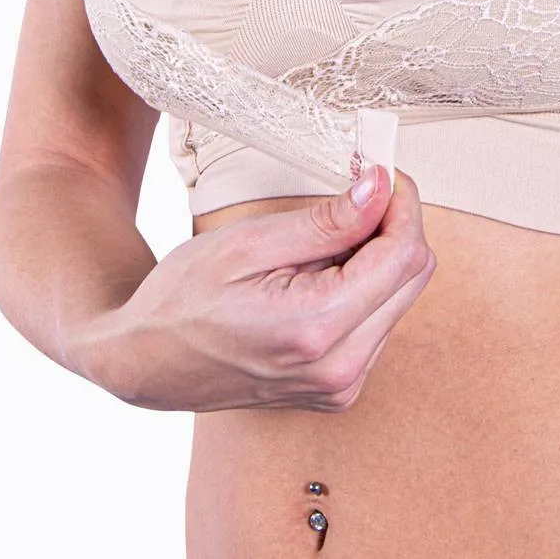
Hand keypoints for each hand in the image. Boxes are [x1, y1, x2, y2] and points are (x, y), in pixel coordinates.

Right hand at [77, 166, 435, 412]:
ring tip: (322, 239)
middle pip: (413, 277)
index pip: (402, 256)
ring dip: (378, 256)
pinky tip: (321, 273)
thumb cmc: (181, 299)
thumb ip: (325, 222)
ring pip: (400, 298)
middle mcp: (340, 369)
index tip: (384, 170)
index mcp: (317, 329)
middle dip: (394, 225)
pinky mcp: (339, 388)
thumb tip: (380, 189)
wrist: (145, 363)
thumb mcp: (248, 244)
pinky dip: (364, 286)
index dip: (402, 203)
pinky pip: (378, 321)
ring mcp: (341, 386)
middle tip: (358, 190)